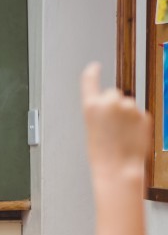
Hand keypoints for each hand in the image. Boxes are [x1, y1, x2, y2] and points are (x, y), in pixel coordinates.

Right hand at [80, 63, 150, 178]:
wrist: (119, 167)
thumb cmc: (103, 154)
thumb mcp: (92, 129)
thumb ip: (100, 112)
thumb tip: (113, 106)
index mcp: (92, 106)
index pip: (90, 81)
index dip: (92, 73)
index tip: (94, 67)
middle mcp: (110, 102)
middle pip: (113, 94)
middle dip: (114, 105)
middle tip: (111, 125)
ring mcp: (129, 107)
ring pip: (128, 105)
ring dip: (126, 116)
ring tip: (121, 135)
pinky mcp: (144, 114)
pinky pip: (139, 115)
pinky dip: (136, 124)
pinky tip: (130, 136)